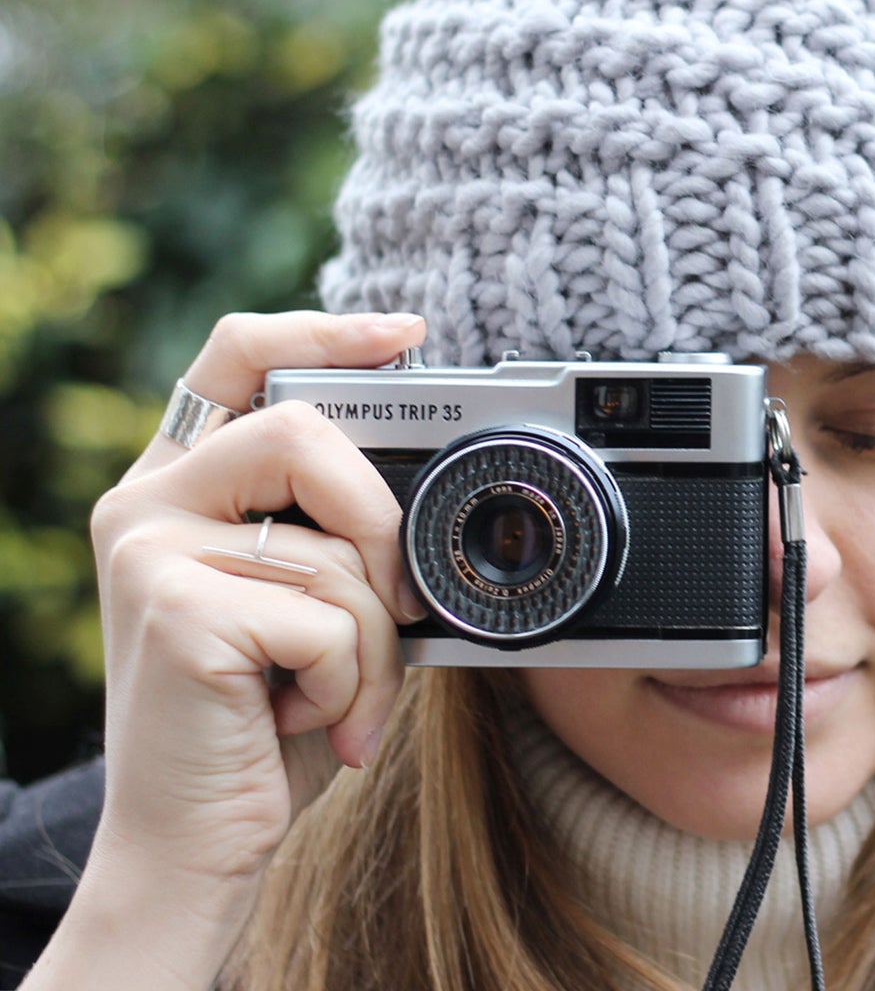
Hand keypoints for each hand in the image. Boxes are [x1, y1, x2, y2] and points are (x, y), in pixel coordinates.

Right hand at [46, 311, 427, 986]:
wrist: (197, 843)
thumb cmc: (268, 715)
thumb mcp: (310, 601)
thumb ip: (336, 528)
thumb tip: (428, 482)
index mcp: (184, 482)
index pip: (239, 353)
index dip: (323, 328)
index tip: (405, 335)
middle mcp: (149, 499)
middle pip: (301, 426)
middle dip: (378, 521)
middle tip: (396, 604)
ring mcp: (149, 549)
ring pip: (330, 543)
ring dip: (374, 640)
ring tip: (345, 697)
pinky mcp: (173, 609)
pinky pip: (325, 616)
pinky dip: (351, 681)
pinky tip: (308, 719)